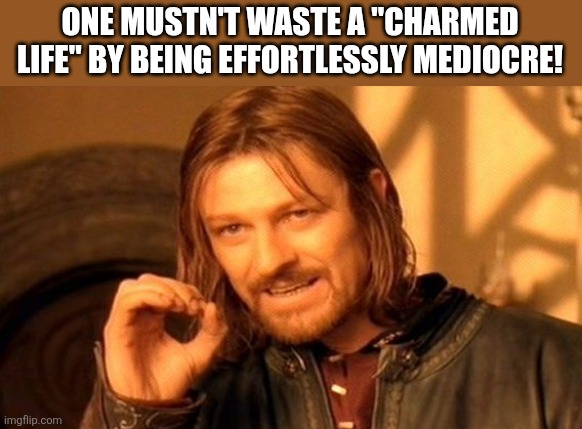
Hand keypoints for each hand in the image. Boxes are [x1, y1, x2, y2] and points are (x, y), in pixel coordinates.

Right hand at [103, 274, 227, 400]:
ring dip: (161, 288)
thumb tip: (213, 306)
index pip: (165, 287)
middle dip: (175, 286)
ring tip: (179, 305)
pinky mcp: (115, 329)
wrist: (154, 405)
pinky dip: (148, 295)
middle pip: (150, 281)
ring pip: (134, 285)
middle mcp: (137, 317)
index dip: (186, 289)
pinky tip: (168, 306)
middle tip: (191, 305)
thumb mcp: (203, 353)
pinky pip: (126, 300)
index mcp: (154, 318)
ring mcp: (125, 321)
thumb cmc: (173, 381)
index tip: (201, 308)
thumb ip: (214, 330)